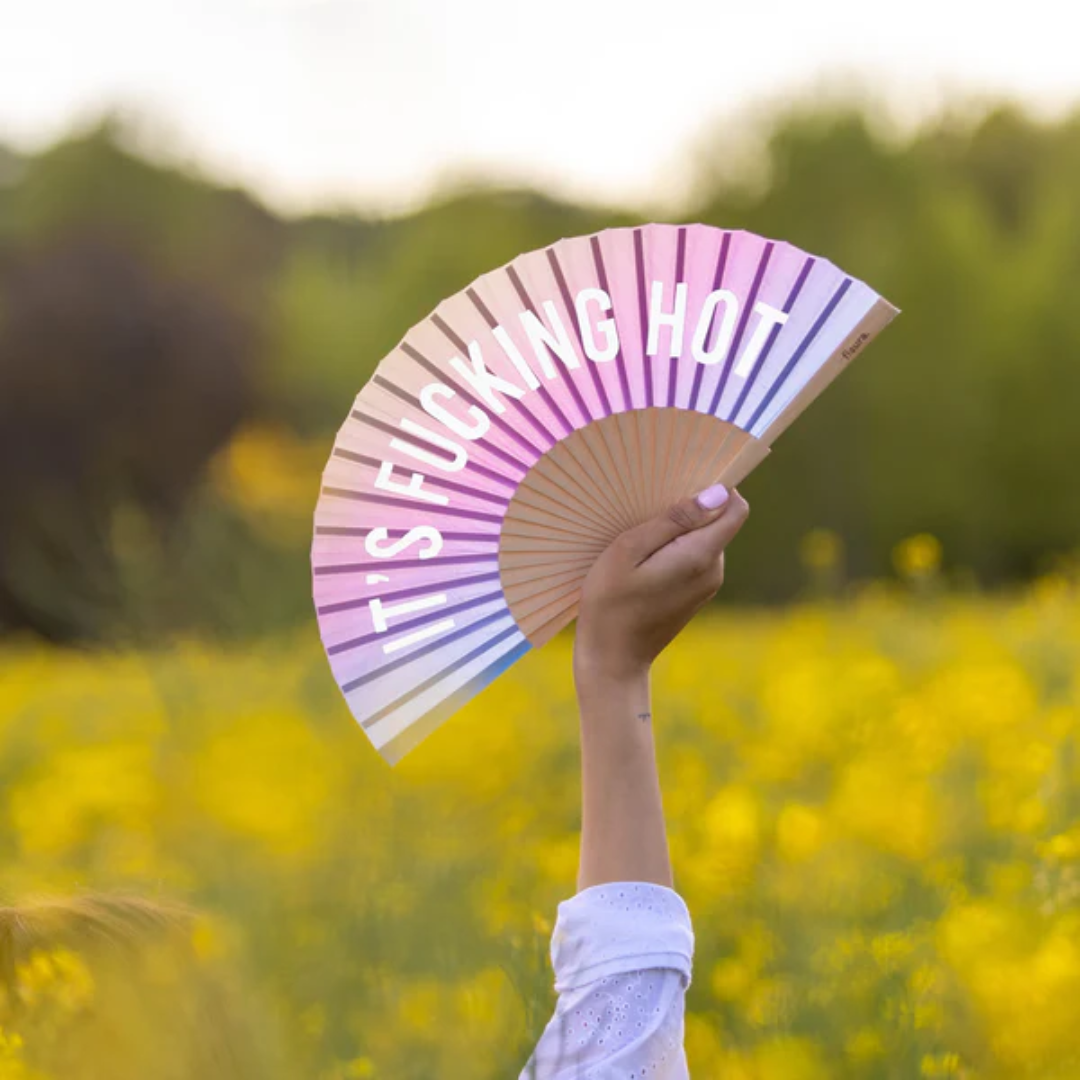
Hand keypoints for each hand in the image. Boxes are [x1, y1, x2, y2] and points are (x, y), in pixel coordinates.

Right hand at [574, 483, 749, 683]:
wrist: (612, 659)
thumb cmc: (610, 603)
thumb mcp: (629, 551)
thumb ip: (673, 521)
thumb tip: (718, 493)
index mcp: (701, 556)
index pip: (735, 508)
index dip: (716, 488)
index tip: (681, 483)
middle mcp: (713, 570)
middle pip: (717, 521)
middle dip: (690, 509)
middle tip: (645, 514)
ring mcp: (707, 585)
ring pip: (704, 539)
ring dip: (678, 531)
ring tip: (639, 541)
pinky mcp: (696, 595)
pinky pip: (694, 558)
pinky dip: (674, 550)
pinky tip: (643, 561)